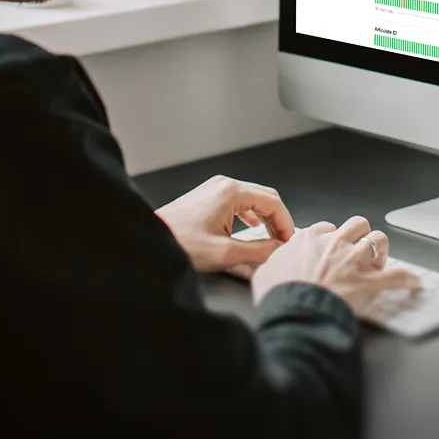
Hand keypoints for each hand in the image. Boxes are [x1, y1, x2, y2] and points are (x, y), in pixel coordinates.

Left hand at [156, 175, 293, 274]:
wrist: (150, 241)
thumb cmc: (181, 244)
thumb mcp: (226, 253)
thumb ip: (259, 251)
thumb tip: (278, 250)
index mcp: (231, 192)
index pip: (274, 202)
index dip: (286, 224)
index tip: (288, 243)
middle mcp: (224, 184)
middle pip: (265, 197)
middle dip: (277, 220)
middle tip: (282, 242)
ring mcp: (214, 189)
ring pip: (252, 199)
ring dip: (264, 218)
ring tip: (269, 239)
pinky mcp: (206, 197)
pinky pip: (238, 201)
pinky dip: (250, 215)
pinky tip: (250, 229)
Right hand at [252, 216, 419, 315]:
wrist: (296, 312)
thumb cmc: (279, 296)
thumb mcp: (265, 273)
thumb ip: (274, 264)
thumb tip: (270, 265)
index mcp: (309, 240)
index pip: (326, 228)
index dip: (330, 237)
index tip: (330, 247)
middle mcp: (335, 244)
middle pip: (357, 225)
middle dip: (359, 234)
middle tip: (358, 246)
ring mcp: (355, 261)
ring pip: (379, 240)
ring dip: (381, 248)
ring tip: (380, 258)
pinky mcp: (372, 282)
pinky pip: (399, 276)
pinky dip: (407, 279)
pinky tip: (413, 283)